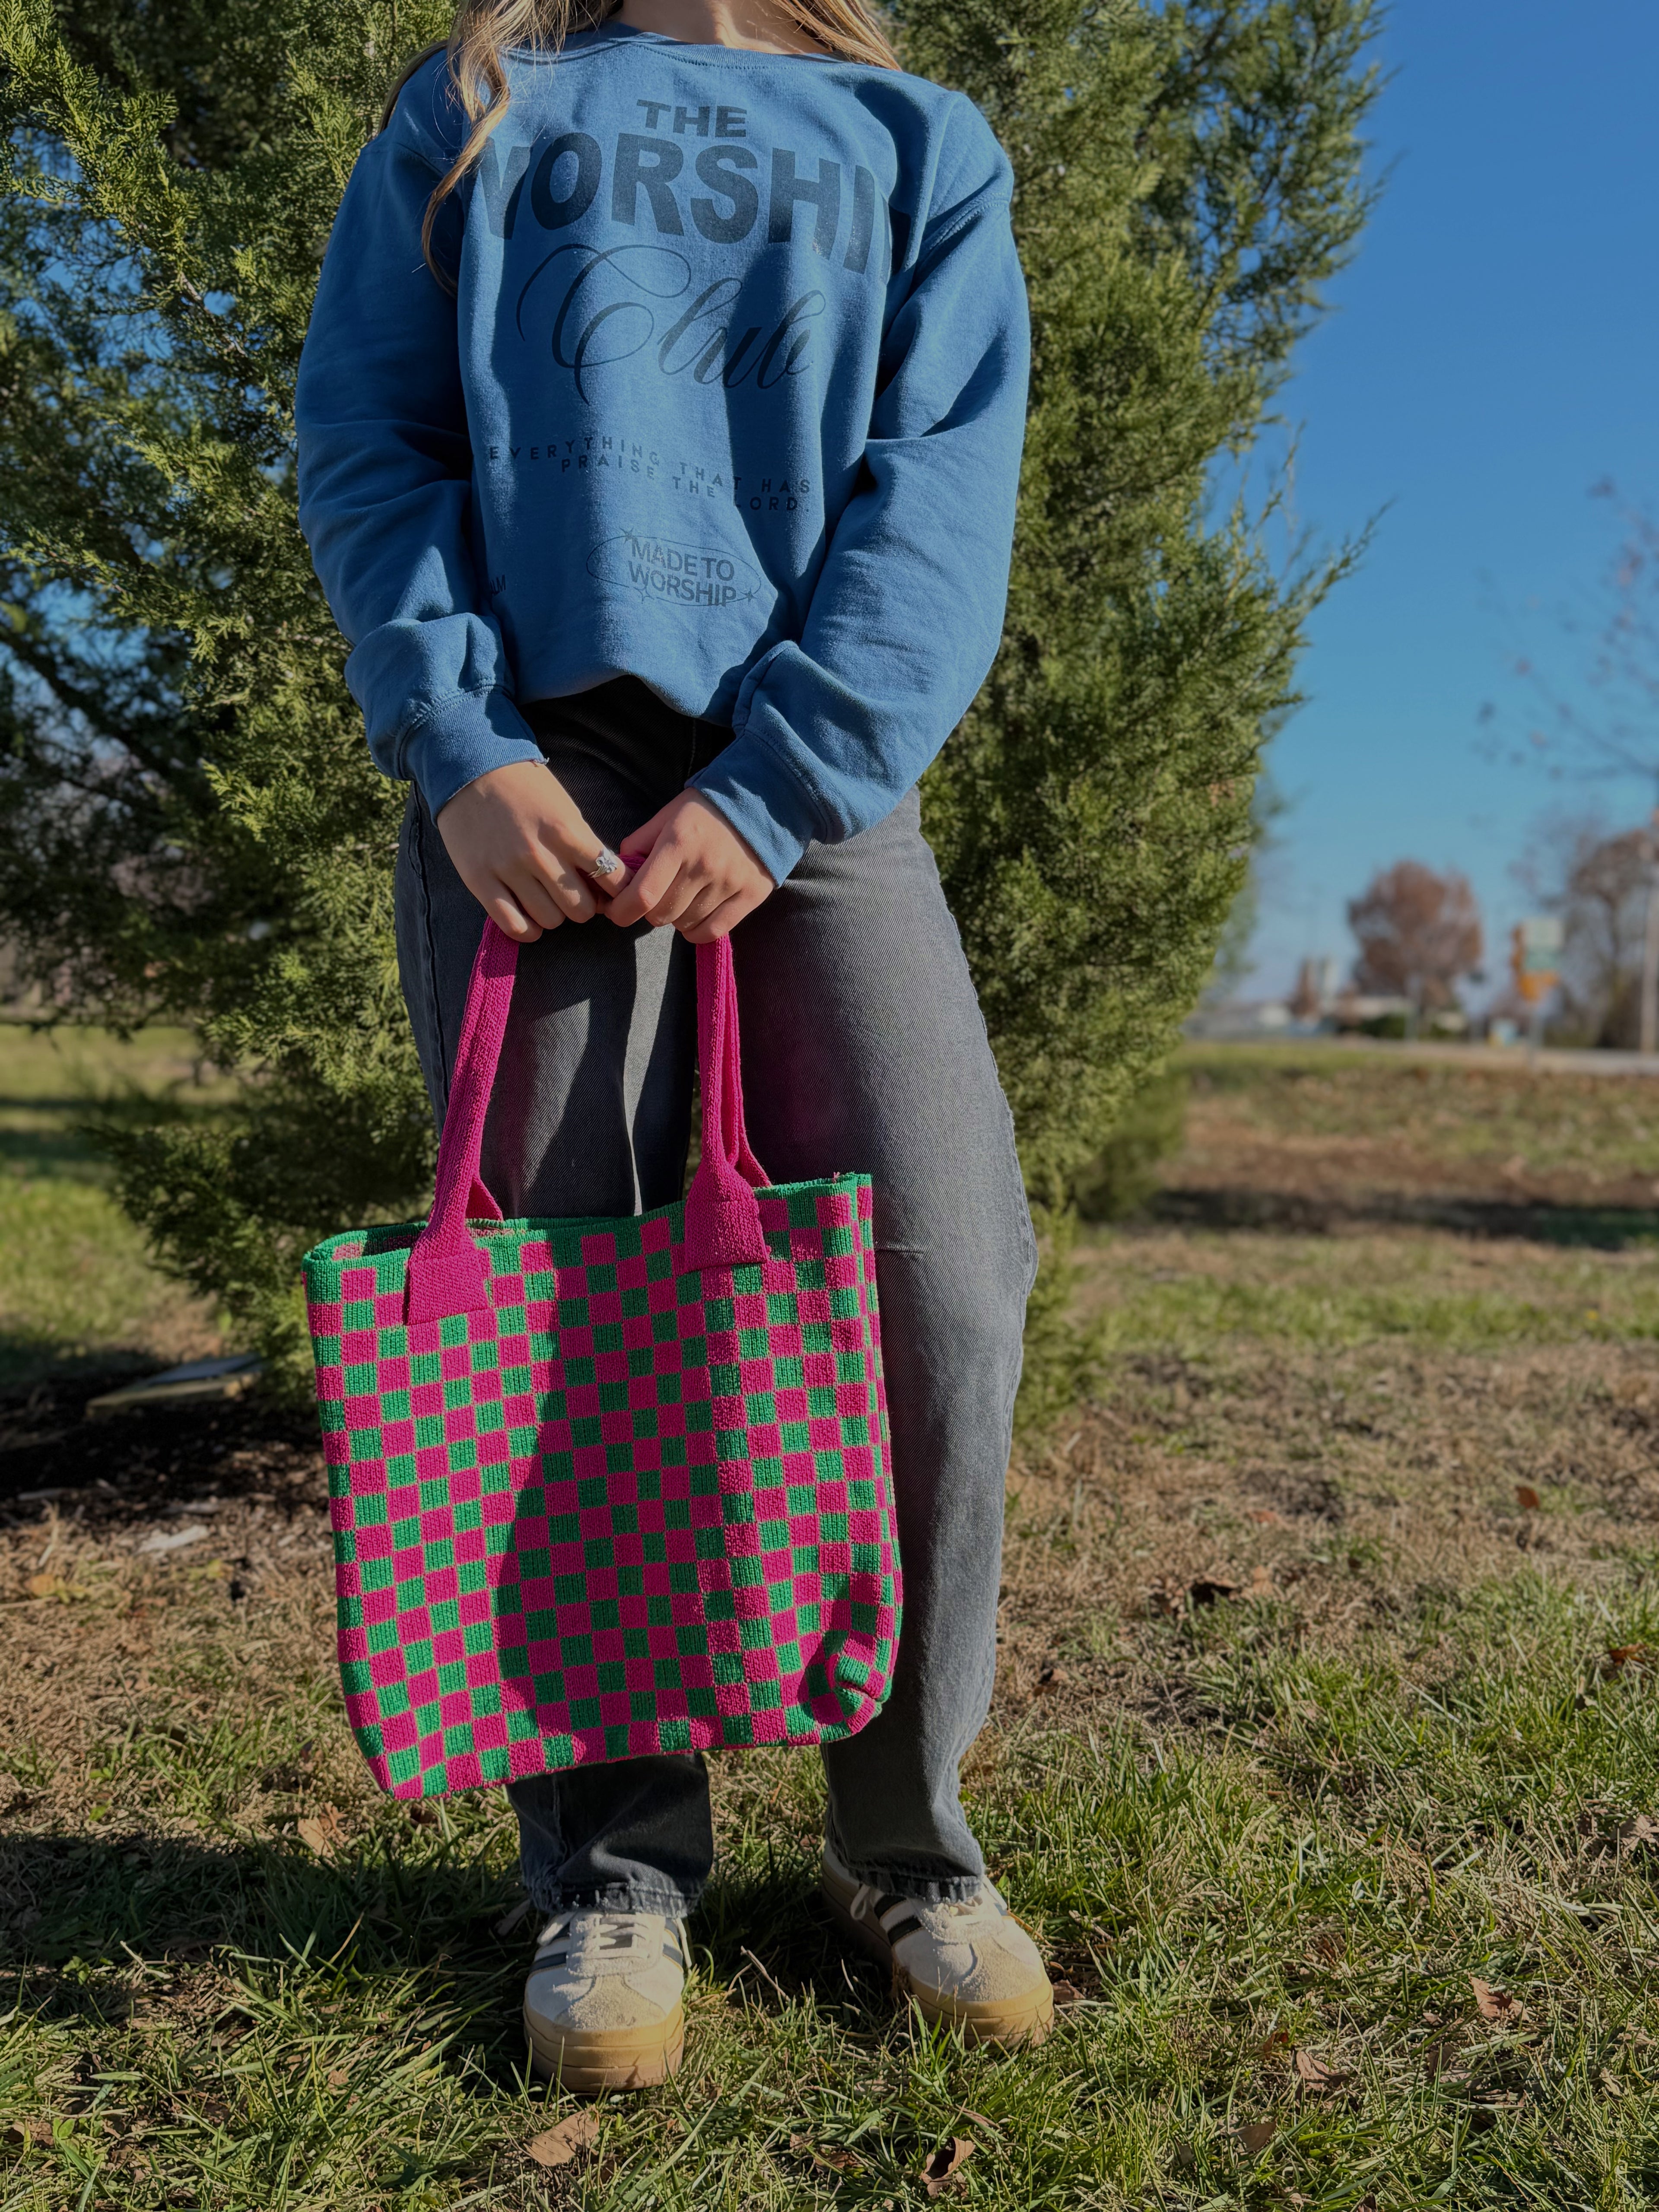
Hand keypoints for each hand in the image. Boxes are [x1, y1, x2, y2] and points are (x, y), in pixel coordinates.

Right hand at [434, 760, 628, 939]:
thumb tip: (605, 885)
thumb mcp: (564, 809)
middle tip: (573, 895)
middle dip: (584, 906)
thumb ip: (584, 845)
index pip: (610, 877)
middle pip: (581, 908)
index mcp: (566, 831)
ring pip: (550, 920)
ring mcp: (507, 868)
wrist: (471, 768)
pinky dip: (528, 930)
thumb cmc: (525, 788)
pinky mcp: (479, 880)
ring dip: (554, 915)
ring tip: (547, 900)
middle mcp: (538, 853)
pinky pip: (513, 925)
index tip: (609, 891)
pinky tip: (529, 919)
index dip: (617, 890)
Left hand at [603, 791, 774, 942]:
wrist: (762, 803)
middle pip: (662, 914)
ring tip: (682, 897)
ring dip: (675, 918)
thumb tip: (619, 876)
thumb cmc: (706, 810)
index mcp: (678, 842)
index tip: (616, 911)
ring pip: (685, 924)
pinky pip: (713, 931)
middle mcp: (704, 865)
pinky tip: (695, 916)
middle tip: (656, 896)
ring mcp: (729, 883)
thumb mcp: (668, 815)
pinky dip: (696, 930)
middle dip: (650, 910)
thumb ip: (639, 843)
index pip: (643, 894)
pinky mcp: (750, 896)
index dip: (622, 911)